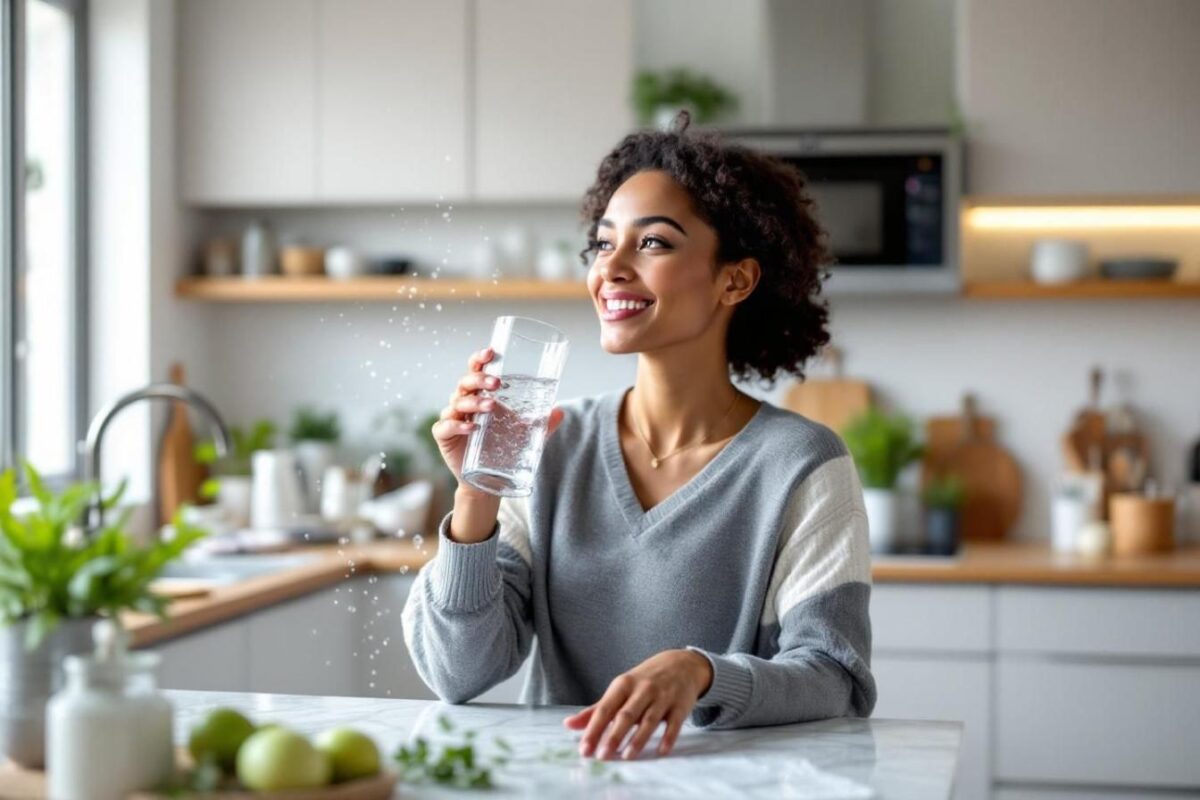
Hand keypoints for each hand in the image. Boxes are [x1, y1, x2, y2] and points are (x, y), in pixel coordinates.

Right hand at [431, 347, 564, 489]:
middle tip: (496, 384)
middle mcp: (464, 402)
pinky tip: (471, 427)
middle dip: (479, 379)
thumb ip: (542, 423)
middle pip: (465, 382)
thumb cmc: (503, 448)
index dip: (480, 359)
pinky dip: (457, 425)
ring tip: (490, 406)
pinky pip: (445, 426)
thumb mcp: (526, 434)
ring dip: (474, 402)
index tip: (491, 352)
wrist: (488, 479)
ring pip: (457, 402)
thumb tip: (559, 411)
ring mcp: (452, 418)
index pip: (476, 370)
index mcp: (480, 394)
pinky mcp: (444, 436)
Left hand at [563, 649, 713, 760]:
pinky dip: (668, 737)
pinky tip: (661, 751)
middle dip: (614, 736)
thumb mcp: (620, 689)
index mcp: (623, 685)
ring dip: (638, 739)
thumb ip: (596, 709)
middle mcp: (642, 690)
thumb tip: (568, 724)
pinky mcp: (680, 706)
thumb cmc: (645, 680)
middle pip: (626, 714)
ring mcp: (663, 697)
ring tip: (627, 756)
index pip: (605, 709)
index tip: (585, 749)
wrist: (681, 664)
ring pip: (649, 720)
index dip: (594, 729)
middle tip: (603, 756)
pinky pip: (674, 723)